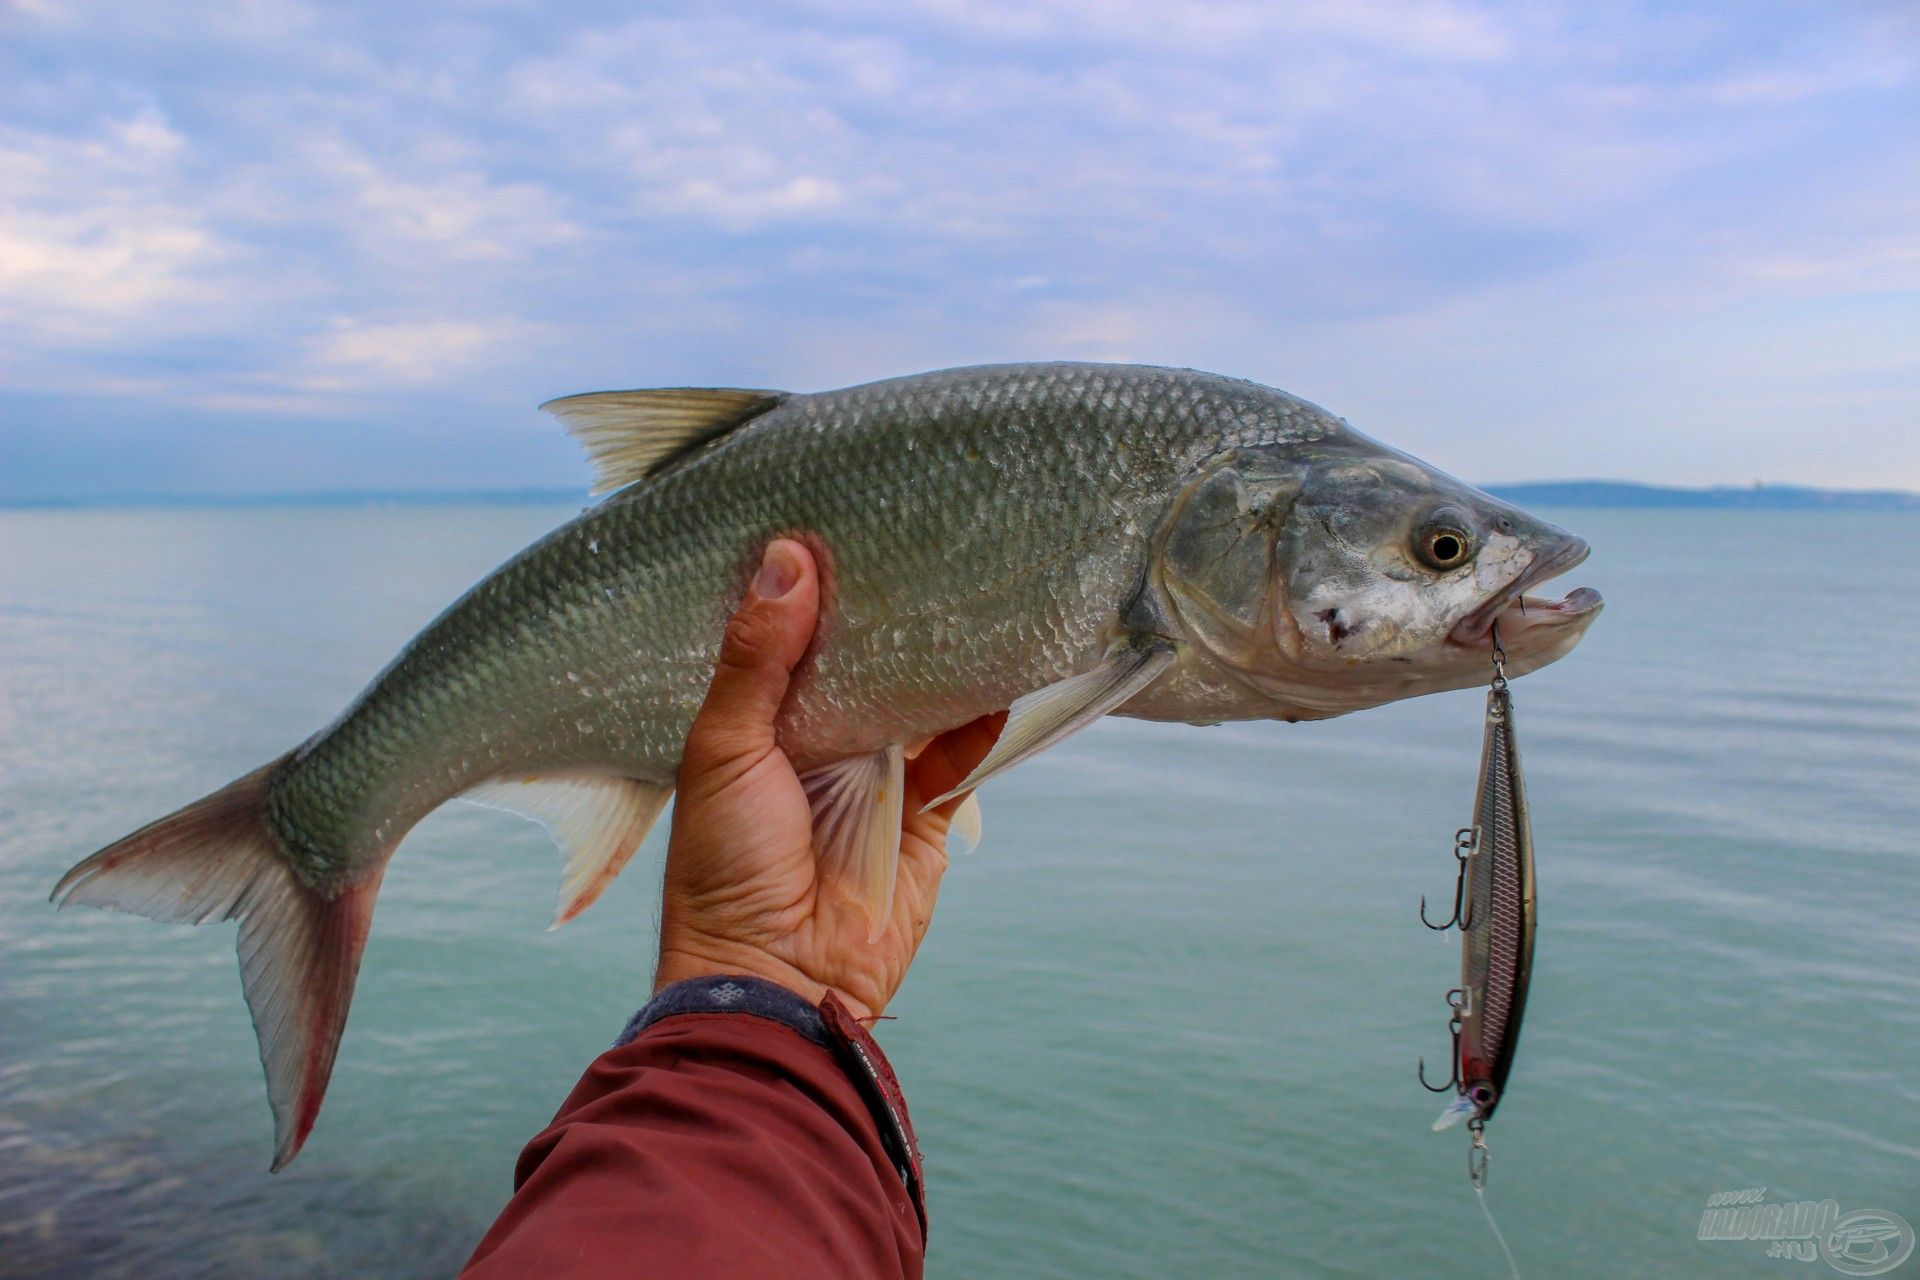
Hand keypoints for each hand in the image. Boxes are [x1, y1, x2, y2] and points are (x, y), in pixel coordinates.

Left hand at [656, 538, 1003, 1020]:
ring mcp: (875, 781)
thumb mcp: (723, 748)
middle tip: (921, 545)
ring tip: (971, 594)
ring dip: (942, 662)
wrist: (776, 982)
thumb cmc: (724, 867)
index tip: (840, 521)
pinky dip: (984, 720)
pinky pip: (962, 758)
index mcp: (756, 726)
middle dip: (888, 619)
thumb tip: (788, 557)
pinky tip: (1001, 675)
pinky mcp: (925, 819)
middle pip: (863, 666)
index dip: (813, 590)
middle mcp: (817, 746)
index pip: (789, 641)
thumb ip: (757, 659)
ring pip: (919, 703)